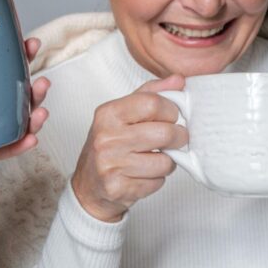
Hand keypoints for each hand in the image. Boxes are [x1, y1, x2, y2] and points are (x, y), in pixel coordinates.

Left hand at [0, 37, 50, 177]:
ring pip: (22, 122)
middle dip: (37, 89)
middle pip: (24, 96)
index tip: (31, 44)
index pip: (10, 68)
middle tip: (42, 82)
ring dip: (36, 117)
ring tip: (41, 112)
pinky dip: (21, 145)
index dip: (24, 56)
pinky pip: (7, 148)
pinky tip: (30, 140)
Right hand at [71, 75, 187, 222]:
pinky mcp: (118, 187)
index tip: (172, 116)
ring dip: (168, 161)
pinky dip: (157, 179)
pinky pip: (157, 182)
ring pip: (165, 161)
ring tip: (156, 158)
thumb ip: (150, 94)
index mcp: (108, 113)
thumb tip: (179, 80)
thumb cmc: (110, 144)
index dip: (171, 110)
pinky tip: (144, 174)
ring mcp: (110, 164)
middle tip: (176, 138)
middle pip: (164, 133)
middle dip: (179, 137)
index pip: (153, 103)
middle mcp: (106, 137)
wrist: (89, 184)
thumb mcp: (123, 113)